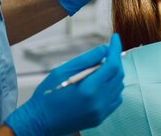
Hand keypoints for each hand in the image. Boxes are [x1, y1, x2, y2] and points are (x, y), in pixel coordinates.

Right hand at [5, 34, 124, 135]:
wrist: (41, 121)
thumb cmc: (49, 94)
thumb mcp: (63, 71)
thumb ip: (86, 59)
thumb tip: (104, 49)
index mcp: (89, 89)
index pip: (112, 65)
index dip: (115, 49)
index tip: (115, 38)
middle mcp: (99, 102)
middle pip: (118, 75)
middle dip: (115, 59)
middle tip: (107, 50)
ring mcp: (101, 112)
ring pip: (119, 86)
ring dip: (114, 73)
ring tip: (100, 67)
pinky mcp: (100, 118)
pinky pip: (115, 99)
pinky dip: (112, 87)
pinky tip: (101, 82)